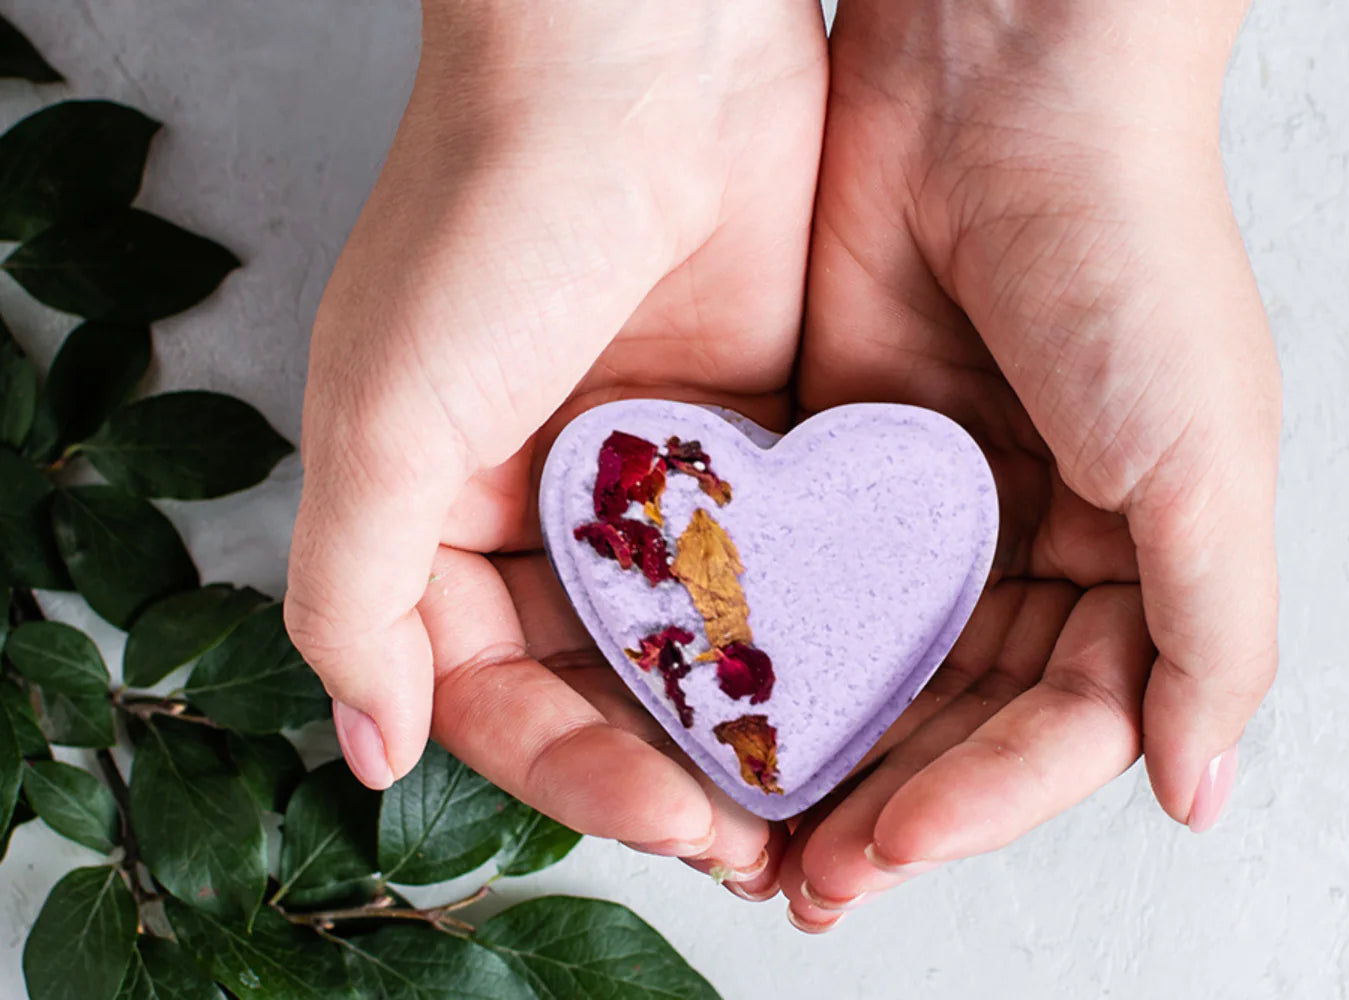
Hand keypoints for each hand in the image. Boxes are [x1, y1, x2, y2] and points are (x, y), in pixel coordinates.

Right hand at [285, 0, 826, 885]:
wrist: (641, 55)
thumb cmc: (492, 217)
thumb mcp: (386, 414)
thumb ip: (358, 589)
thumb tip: (366, 745)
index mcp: (439, 514)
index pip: (495, 692)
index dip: (572, 775)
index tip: (668, 821)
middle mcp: (544, 506)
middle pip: (604, 684)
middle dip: (669, 770)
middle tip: (757, 842)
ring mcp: (650, 476)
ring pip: (693, 638)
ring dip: (742, 720)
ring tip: (815, 797)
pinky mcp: (746, 436)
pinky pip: (770, 559)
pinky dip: (800, 626)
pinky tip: (854, 688)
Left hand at [781, 0, 1279, 928]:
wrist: (1000, 84)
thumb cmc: (1128, 254)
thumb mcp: (1206, 454)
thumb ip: (1211, 631)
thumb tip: (1196, 792)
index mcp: (1133, 558)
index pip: (1061, 725)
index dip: (982, 799)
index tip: (891, 844)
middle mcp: (1031, 541)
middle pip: (959, 713)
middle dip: (890, 800)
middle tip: (810, 880)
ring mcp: (931, 503)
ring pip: (877, 664)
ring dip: (823, 749)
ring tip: (755, 832)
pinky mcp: (842, 458)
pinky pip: (806, 577)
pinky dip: (773, 647)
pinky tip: (721, 707)